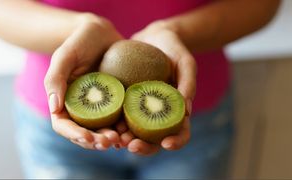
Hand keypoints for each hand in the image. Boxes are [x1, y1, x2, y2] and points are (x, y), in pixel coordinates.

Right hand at [44, 13, 122, 149]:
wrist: (102, 34)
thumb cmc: (80, 42)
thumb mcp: (65, 56)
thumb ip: (55, 79)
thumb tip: (54, 109)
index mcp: (64, 102)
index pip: (64, 126)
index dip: (75, 135)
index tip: (88, 137)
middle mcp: (82, 109)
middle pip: (86, 133)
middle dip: (97, 142)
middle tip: (111, 141)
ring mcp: (100, 108)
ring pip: (104, 131)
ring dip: (112, 139)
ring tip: (123, 140)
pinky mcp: (117, 103)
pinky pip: (120, 119)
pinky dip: (126, 128)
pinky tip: (134, 129)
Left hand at [119, 21, 195, 155]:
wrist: (153, 38)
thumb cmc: (174, 50)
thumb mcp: (185, 62)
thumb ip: (188, 83)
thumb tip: (187, 111)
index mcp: (177, 111)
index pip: (181, 132)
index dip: (176, 141)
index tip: (166, 143)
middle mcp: (158, 115)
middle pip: (155, 140)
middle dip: (144, 147)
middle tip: (132, 146)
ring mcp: (141, 110)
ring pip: (135, 133)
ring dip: (125, 140)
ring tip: (115, 140)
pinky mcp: (126, 101)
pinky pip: (120, 115)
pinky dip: (113, 123)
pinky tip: (105, 124)